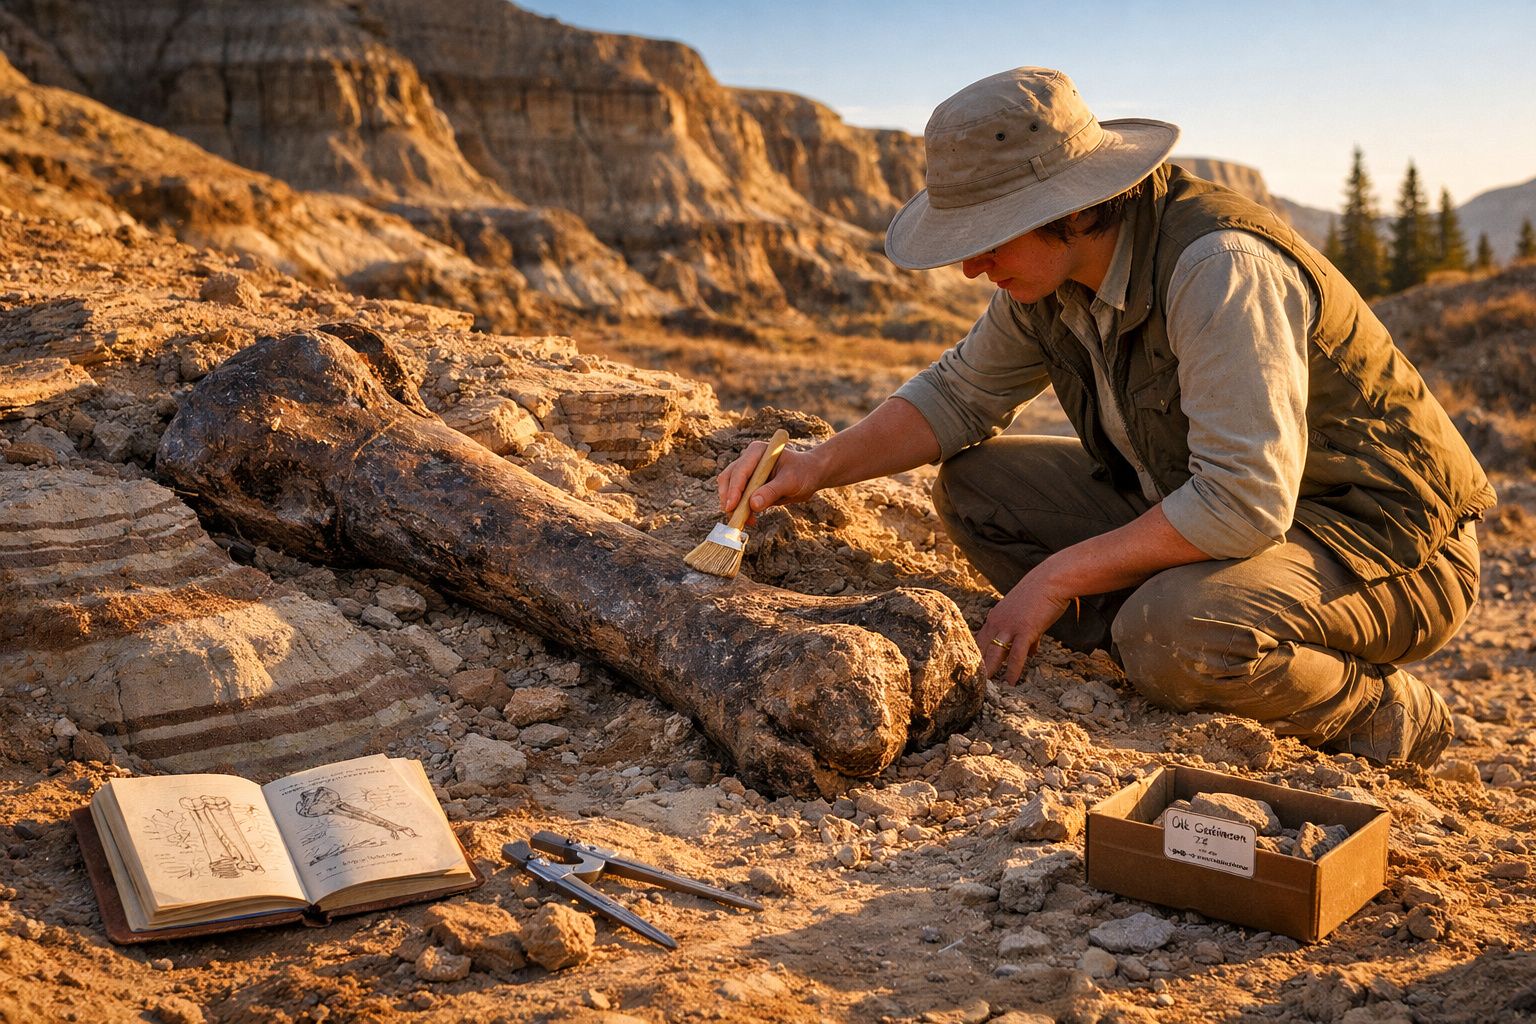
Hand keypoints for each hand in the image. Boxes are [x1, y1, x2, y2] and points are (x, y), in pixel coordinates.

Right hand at [716, 442, 823, 525]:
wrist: (810, 475)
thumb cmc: (803, 473)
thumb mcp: (790, 482)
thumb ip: (772, 491)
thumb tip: (753, 505)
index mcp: (757, 452)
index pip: (740, 470)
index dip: (734, 489)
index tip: (731, 506)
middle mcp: (748, 460)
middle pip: (729, 478)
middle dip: (729, 498)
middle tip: (734, 517)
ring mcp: (747, 473)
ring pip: (729, 489)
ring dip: (733, 506)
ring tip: (744, 521)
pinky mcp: (748, 485)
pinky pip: (738, 498)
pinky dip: (740, 510)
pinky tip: (750, 519)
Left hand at [976, 564, 1077, 684]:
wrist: (1052, 580)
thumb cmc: (1042, 596)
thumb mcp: (1028, 616)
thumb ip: (1027, 636)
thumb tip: (1030, 653)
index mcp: (995, 617)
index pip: (979, 641)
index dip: (975, 657)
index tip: (971, 671)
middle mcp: (997, 622)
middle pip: (982, 650)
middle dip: (977, 668)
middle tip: (971, 684)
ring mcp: (1009, 626)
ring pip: (995, 654)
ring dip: (990, 672)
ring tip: (986, 689)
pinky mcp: (1024, 630)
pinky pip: (1016, 655)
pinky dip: (1013, 671)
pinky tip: (1010, 683)